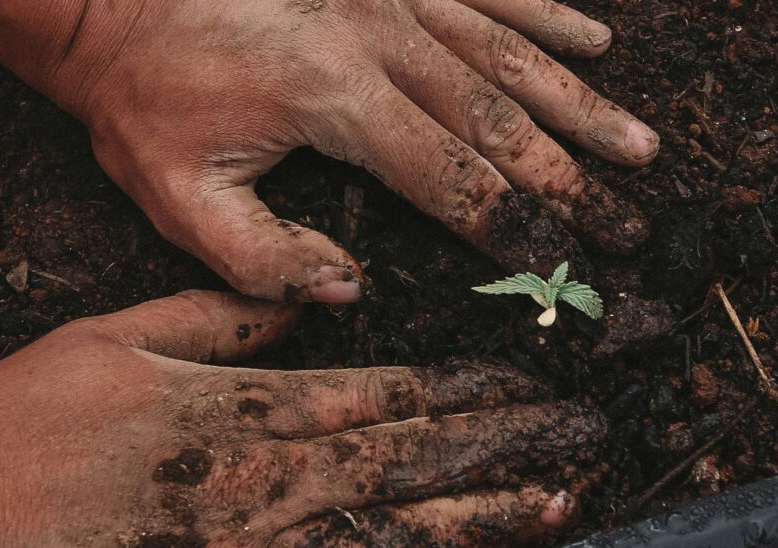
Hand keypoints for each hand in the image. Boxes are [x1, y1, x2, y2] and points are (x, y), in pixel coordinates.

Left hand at [0, 0, 657, 302]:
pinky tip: (591, 37)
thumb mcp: (176, 198)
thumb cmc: (140, 98)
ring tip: (638, 145)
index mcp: (335, 100)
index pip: (450, 176)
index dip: (514, 226)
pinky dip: (543, 11)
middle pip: (500, 117)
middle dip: (571, 178)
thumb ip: (262, 259)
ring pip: (508, 53)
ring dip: (578, 103)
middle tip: (631, 221)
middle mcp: (380, 37)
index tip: (565, 265)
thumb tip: (348, 289)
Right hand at [0, 291, 605, 547]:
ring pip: (388, 543)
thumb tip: (298, 308)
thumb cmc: (3, 438)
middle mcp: (256, 489)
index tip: (524, 384)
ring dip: (477, 525)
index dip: (461, 390)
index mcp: (233, 413)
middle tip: (580, 443)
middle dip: (502, 452)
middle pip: (406, 468)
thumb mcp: (104, 343)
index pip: (378, 396)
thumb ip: (212, 322)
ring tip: (553, 511)